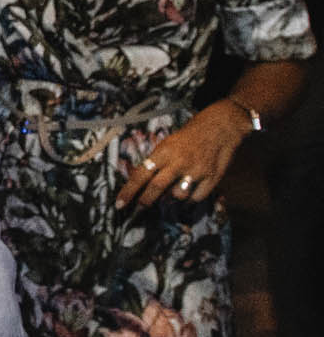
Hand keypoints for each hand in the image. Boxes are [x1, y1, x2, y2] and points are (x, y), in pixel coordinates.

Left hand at [115, 103, 251, 210]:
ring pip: (178, 195)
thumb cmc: (187, 138)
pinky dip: (190, 199)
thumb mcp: (166, 145)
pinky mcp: (212, 178)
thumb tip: (141, 185)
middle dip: (145, 201)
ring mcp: (196, 170)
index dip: (128, 192)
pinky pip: (196, 198)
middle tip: (139, 209)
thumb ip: (155, 163)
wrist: (218, 128)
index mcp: (163, 152)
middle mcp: (179, 162)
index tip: (118, 205)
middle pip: (157, 187)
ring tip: (173, 190)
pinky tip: (189, 191)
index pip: (141, 175)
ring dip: (172, 198)